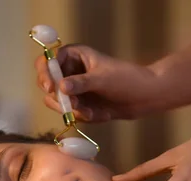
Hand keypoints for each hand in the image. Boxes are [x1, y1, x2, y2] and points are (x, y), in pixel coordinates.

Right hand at [34, 45, 160, 121]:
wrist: (145, 97)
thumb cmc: (127, 79)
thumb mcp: (102, 79)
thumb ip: (80, 83)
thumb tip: (60, 87)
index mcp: (74, 55)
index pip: (48, 61)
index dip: (45, 73)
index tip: (51, 87)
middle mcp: (70, 71)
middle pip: (46, 83)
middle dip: (59, 98)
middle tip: (73, 105)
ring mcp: (73, 88)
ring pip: (56, 102)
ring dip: (72, 110)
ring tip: (91, 112)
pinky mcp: (80, 103)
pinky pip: (70, 113)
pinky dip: (82, 116)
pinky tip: (99, 114)